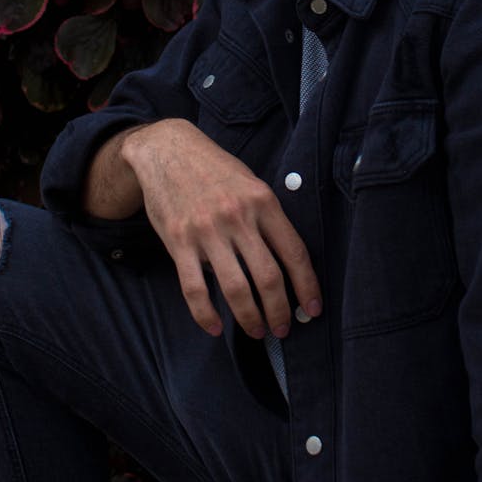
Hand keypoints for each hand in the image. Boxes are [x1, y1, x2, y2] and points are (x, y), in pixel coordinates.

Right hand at [121, 119, 321, 339]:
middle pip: (268, 277)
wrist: (168, 150)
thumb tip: (288, 263)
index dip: (307, 286)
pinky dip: (206, 315)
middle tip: (283, 329)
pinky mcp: (179, 242)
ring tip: (257, 331)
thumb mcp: (251, 182)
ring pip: (236, 288)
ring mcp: (207, 231)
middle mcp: (238, 217)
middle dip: (280, 311)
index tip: (313, 309)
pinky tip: (215, 328)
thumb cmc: (215, 169)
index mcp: (262, 201)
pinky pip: (195, 289)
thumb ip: (268, 218)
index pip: (294, 252)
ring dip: (249, 318)